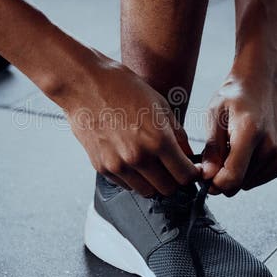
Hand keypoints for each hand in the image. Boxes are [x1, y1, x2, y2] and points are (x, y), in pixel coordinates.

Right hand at [61, 52, 198, 197]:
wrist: (85, 85)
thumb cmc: (123, 88)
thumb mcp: (160, 105)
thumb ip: (178, 135)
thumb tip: (188, 156)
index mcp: (158, 141)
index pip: (185, 176)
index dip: (191, 174)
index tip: (189, 170)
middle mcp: (138, 157)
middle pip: (167, 189)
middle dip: (174, 180)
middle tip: (171, 167)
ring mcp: (118, 165)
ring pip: (146, 191)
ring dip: (153, 181)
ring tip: (150, 163)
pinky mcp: (102, 167)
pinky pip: (126, 184)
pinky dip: (133, 178)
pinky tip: (131, 159)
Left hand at [201, 65, 276, 195]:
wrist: (261, 83)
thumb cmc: (234, 97)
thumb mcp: (214, 116)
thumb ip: (212, 149)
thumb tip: (207, 177)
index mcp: (250, 133)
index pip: (233, 178)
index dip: (214, 184)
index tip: (205, 175)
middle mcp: (270, 147)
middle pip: (238, 184)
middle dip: (223, 176)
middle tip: (219, 153)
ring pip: (246, 184)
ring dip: (236, 172)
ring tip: (233, 147)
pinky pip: (256, 180)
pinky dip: (247, 171)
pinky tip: (245, 151)